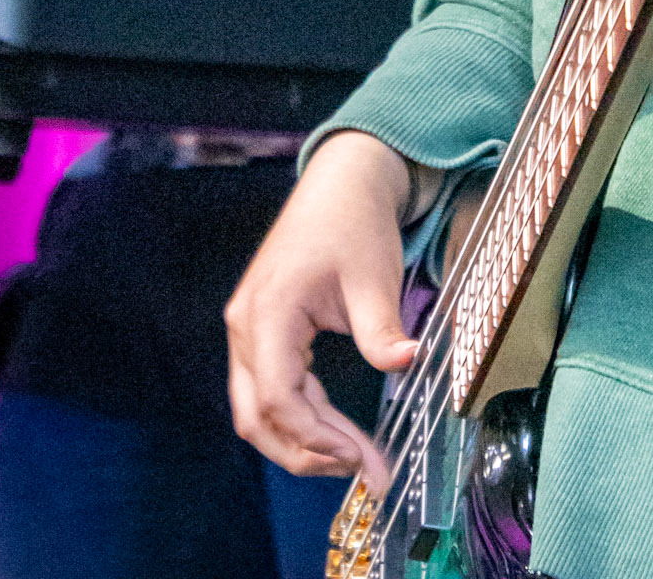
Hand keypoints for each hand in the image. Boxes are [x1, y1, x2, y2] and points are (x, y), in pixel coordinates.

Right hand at [226, 131, 419, 489]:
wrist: (343, 182)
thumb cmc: (354, 222)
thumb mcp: (375, 276)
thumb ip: (382, 328)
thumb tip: (406, 363)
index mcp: (268, 312)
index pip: (278, 397)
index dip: (317, 437)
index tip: (360, 457)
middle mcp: (246, 326)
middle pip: (256, 416)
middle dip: (306, 453)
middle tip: (362, 471)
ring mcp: (249, 329)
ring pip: (258, 409)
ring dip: (301, 441)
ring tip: (355, 459)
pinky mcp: (262, 331)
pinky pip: (269, 389)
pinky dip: (301, 416)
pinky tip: (337, 431)